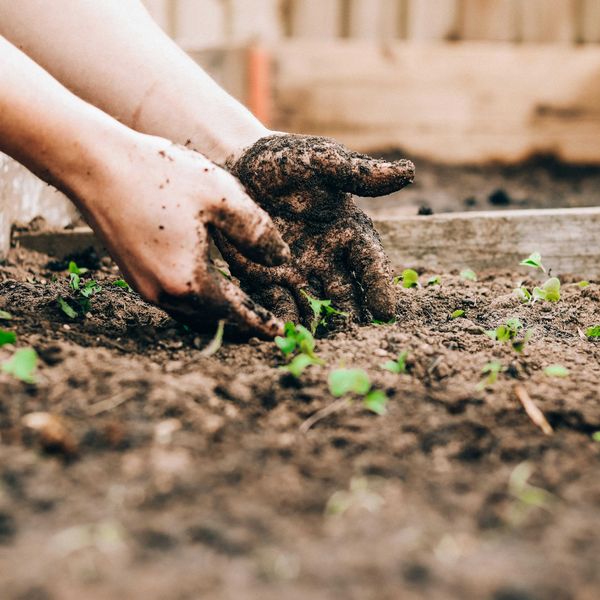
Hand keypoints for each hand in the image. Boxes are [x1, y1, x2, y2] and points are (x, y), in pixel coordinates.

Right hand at [74, 133, 289, 337]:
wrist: (95, 164)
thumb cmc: (160, 175)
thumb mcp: (222, 197)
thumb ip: (257, 232)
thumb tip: (281, 259)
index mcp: (188, 281)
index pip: (235, 312)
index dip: (261, 322)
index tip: (280, 332)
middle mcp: (163, 293)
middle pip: (212, 319)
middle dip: (241, 324)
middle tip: (265, 325)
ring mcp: (144, 286)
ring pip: (191, 313)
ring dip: (219, 315)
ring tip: (242, 310)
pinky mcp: (133, 274)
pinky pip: (174, 299)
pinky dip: (198, 301)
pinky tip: (209, 287)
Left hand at [216, 134, 413, 324]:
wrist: (239, 166)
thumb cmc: (286, 161)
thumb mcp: (321, 161)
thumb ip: (357, 173)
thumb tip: (408, 172)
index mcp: (348, 232)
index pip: (370, 263)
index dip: (379, 287)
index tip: (386, 312)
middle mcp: (328, 258)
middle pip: (346, 294)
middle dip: (352, 317)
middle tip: (357, 341)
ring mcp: (298, 272)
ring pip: (315, 306)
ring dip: (320, 326)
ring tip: (322, 346)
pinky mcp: (267, 279)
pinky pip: (278, 304)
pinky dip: (283, 320)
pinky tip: (284, 335)